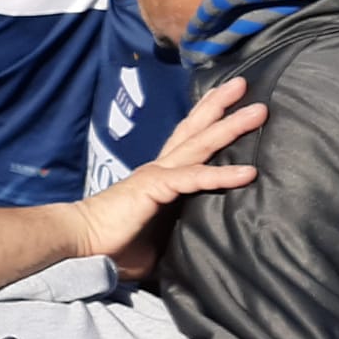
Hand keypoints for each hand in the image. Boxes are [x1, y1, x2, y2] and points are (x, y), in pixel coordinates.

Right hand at [70, 77, 265, 277]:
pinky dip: (222, 174)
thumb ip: (176, 235)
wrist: (81, 242)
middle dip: (219, 106)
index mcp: (158, 178)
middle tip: (243, 84)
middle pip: (194, 130)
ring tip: (257, 110)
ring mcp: (158, 175)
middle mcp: (159, 169)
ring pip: (200, 143)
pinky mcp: (155, 187)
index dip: (204, 120)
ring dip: (229, 125)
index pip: (185, 142)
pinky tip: (248, 172)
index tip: (225, 103)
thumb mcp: (155, 239)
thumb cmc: (113, 245)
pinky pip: (194, 178)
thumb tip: (197, 254)